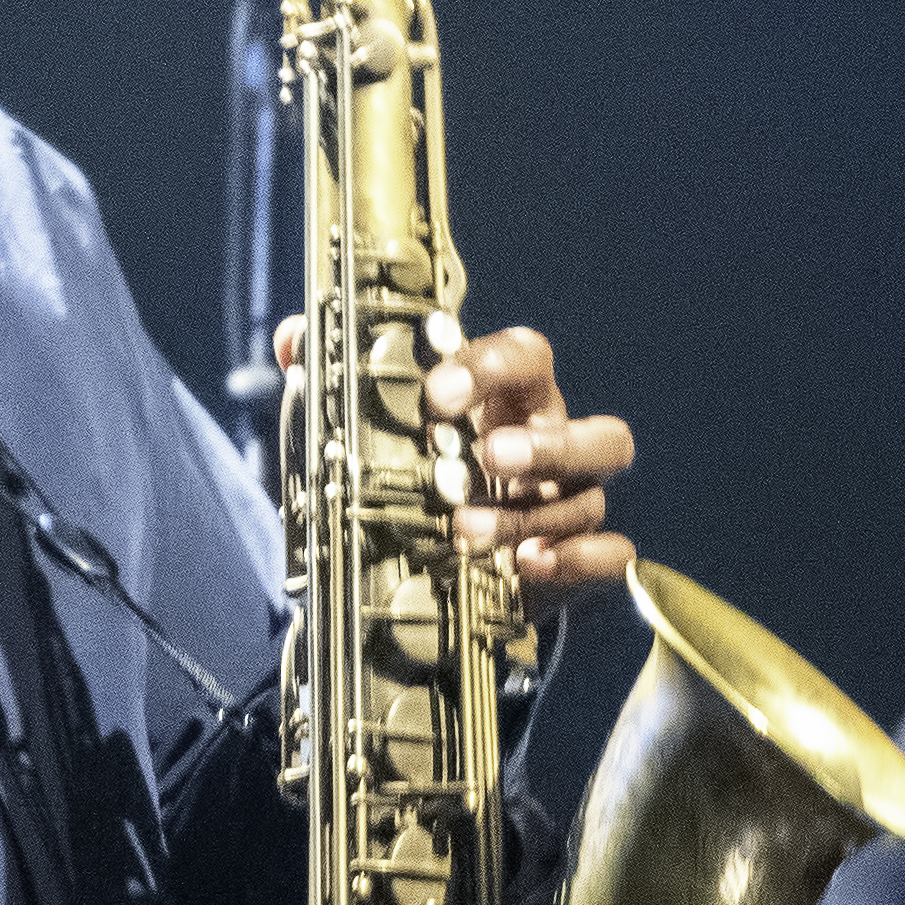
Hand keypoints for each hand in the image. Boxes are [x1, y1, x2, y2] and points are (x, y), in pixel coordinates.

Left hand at [275, 317, 635, 597]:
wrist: (435, 565)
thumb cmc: (416, 476)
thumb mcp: (373, 430)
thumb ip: (337, 379)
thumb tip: (291, 338)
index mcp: (514, 403)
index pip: (529, 358)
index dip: (491, 367)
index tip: (437, 394)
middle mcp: (557, 451)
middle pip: (603, 434)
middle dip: (547, 444)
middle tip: (488, 457)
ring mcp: (572, 508)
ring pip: (589, 501)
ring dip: (527, 513)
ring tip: (464, 530)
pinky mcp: (579, 565)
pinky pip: (612, 558)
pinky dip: (577, 560)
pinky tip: (526, 565)